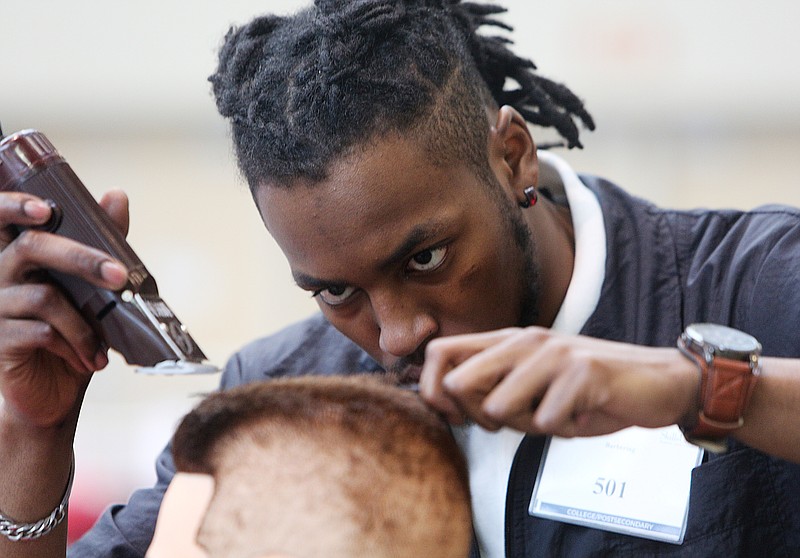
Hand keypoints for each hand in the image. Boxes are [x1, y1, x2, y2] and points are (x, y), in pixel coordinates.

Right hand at [0, 190, 129, 427]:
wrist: (54, 394)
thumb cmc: (69, 334)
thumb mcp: (89, 288)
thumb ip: (98, 242)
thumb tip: (116, 195)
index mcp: (17, 257)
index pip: (0, 218)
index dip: (14, 205)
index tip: (47, 208)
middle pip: (31, 248)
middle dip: (82, 258)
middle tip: (119, 276)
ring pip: (44, 297)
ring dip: (85, 323)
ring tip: (103, 345)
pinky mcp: (0, 341)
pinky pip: (41, 332)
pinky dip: (74, 345)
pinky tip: (87, 359)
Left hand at [419, 327, 698, 436]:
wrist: (657, 382)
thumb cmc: (588, 390)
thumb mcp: (533, 383)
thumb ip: (492, 387)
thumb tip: (441, 401)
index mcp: (508, 341)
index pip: (438, 352)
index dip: (432, 391)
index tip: (458, 417)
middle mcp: (524, 340)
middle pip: (456, 384)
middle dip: (478, 417)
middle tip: (515, 419)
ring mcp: (552, 353)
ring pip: (496, 407)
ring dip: (525, 426)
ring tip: (555, 414)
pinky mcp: (581, 373)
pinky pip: (545, 422)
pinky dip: (563, 431)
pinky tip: (582, 415)